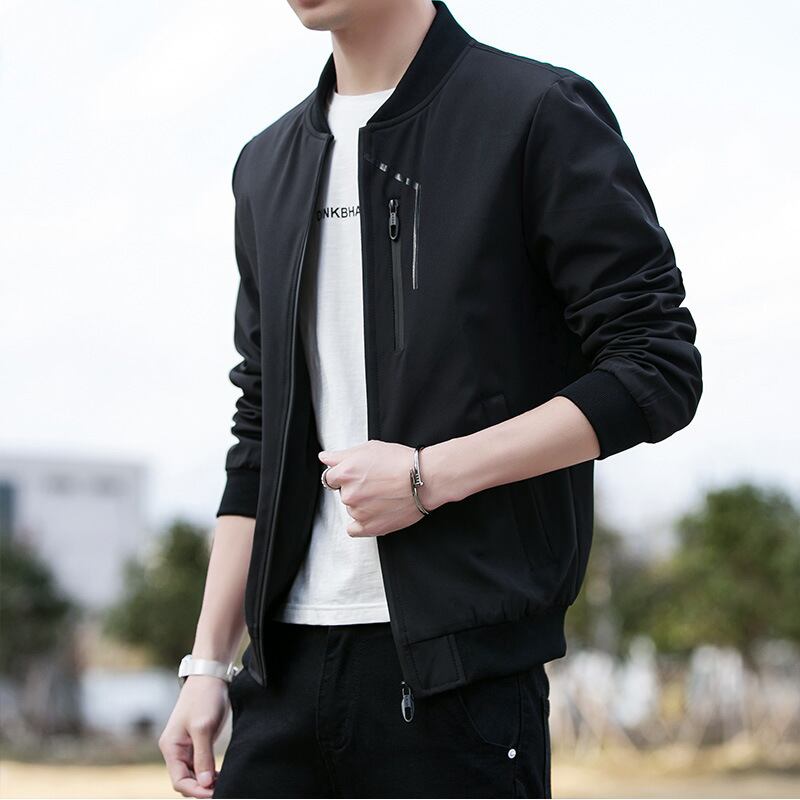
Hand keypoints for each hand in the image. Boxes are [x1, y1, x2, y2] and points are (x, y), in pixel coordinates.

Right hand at [158, 675, 229, 796]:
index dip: (196, 790)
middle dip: (201, 788)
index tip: (214, 792)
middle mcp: (175, 749)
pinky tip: (220, 773)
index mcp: (171, 747)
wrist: (210, 676)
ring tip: (223, 782)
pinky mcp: (197, 741)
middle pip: (185, 780)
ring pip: (193, 773)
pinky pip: (200, 764)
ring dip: (206, 781)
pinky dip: (209, 771)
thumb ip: (203, 756)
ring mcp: (186, 746)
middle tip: (222, 789)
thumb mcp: (203, 727)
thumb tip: (204, 783)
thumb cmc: (204, 697)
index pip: (179, 780)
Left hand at [318, 440, 444, 536]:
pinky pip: (353, 529)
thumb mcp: (368, 448)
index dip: (344, 474)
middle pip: (343, 493)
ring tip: (382, 495)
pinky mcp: (370, 527)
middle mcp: (349, 493)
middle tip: (375, 482)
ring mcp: (359, 512)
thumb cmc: (401, 461)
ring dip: (361, 503)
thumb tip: (324, 458)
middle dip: (355, 488)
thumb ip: (340, 455)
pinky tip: (372, 513)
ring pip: (351, 508)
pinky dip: (360, 523)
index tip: (357, 474)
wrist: (424, 479)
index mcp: (346, 473)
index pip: (330, 477)